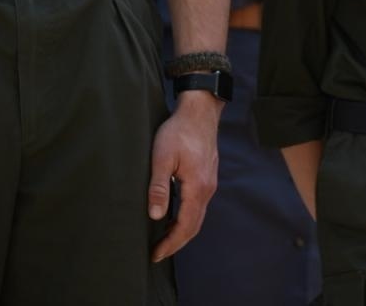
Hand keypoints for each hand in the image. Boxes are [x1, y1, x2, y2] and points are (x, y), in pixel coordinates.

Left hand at [148, 91, 221, 261]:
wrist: (200, 110)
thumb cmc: (179, 131)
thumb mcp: (162, 157)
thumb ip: (159, 187)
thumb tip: (156, 216)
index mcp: (197, 187)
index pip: (185, 226)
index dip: (171, 243)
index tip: (155, 254)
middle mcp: (207, 189)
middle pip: (195, 226)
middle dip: (176, 242)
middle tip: (158, 253)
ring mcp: (210, 182)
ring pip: (198, 216)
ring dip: (182, 231)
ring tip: (164, 239)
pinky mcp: (208, 176)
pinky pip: (199, 205)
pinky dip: (187, 217)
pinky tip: (175, 216)